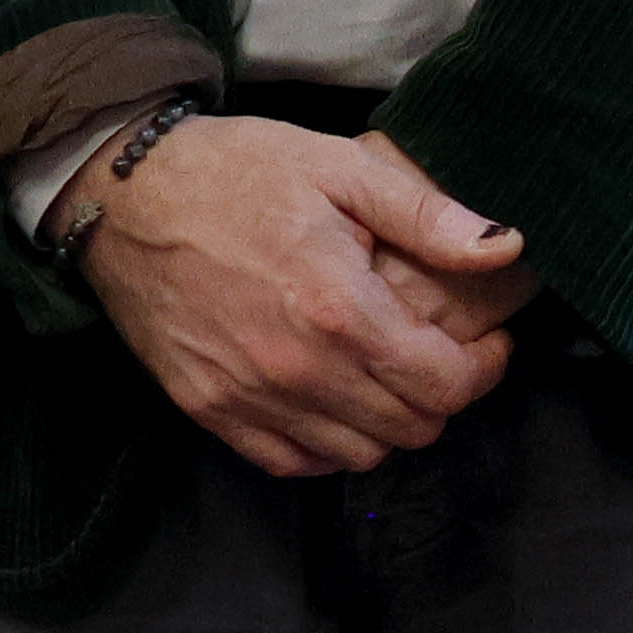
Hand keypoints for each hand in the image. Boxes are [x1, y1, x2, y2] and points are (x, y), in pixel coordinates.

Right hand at [81, 117, 529, 475]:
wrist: (125, 195)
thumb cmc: (237, 173)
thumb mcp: (343, 169)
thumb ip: (430, 217)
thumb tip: (507, 247)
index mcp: (339, 309)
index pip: (446, 384)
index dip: (485, 368)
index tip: (488, 343)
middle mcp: (296, 368)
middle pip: (411, 427)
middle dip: (443, 394)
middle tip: (441, 356)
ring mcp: (247, 396)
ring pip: (358, 454)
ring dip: (389, 423)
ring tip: (389, 375)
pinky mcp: (207, 409)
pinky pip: (290, 463)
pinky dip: (327, 446)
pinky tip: (336, 403)